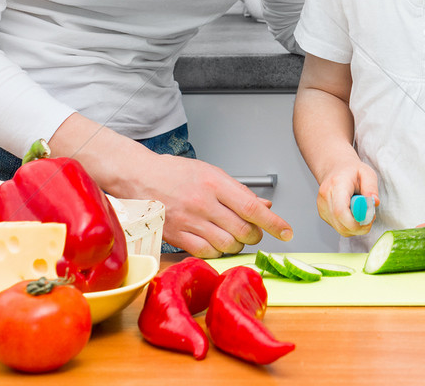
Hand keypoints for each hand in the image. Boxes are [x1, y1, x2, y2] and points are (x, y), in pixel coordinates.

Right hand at [47, 113, 292, 258]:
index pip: (252, 206)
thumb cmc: (174, 172)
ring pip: (228, 245)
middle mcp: (203, 203)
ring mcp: (189, 221)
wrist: (137, 177)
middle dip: (254, 235)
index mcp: (214, 182)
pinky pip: (207, 252)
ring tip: (232, 234)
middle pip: (243, 231)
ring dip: (236, 244)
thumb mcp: (210, 173)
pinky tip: (215, 242)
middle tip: (252, 231)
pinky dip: (217, 251)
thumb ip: (237, 191)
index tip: (287, 231)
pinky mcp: (176, 236)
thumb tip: (264, 205)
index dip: (274, 223)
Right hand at [316, 161, 379, 236]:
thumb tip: (374, 202)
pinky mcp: (323, 214)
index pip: (340, 211)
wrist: (334, 168)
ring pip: (341, 229)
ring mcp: (322, 207)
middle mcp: (325, 197)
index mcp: (336, 185)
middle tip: (370, 217)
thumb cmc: (351, 171)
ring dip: (356, 227)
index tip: (368, 220)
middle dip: (360, 227)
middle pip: (341, 224)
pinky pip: (339, 228)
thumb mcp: (367, 173)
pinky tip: (353, 214)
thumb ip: (371, 187)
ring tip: (362, 212)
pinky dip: (350, 226)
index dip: (356, 222)